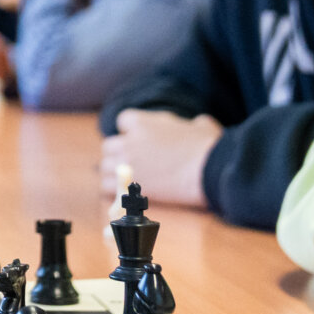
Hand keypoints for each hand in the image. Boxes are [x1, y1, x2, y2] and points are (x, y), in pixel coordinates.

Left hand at [101, 109, 221, 207]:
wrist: (207, 172)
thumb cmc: (208, 147)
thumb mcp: (202, 126)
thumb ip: (192, 124)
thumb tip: (198, 125)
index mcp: (143, 122)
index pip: (123, 121)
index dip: (131, 131)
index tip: (141, 140)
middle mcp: (130, 141)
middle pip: (109, 146)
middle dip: (119, 153)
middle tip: (134, 162)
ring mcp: (127, 164)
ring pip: (105, 167)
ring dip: (114, 173)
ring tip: (130, 180)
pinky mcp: (129, 186)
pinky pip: (107, 187)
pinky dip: (113, 190)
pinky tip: (127, 192)